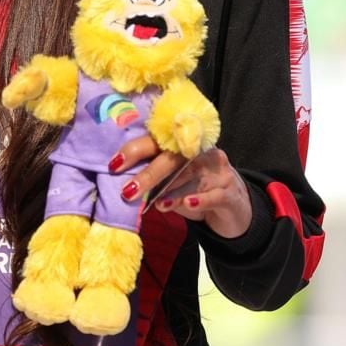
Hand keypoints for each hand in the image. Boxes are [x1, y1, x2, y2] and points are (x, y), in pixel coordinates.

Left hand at [111, 136, 252, 239]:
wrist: (232, 206)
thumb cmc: (194, 190)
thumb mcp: (172, 183)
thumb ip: (153, 180)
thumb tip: (122, 185)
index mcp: (182, 144)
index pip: (157, 140)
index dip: (135, 149)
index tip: (114, 164)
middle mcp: (200, 151)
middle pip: (173, 157)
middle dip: (148, 173)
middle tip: (128, 191)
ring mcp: (217, 169)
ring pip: (192, 174)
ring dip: (172, 189)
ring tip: (157, 203)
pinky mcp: (230, 190)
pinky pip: (215, 194)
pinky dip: (200, 199)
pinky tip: (188, 204)